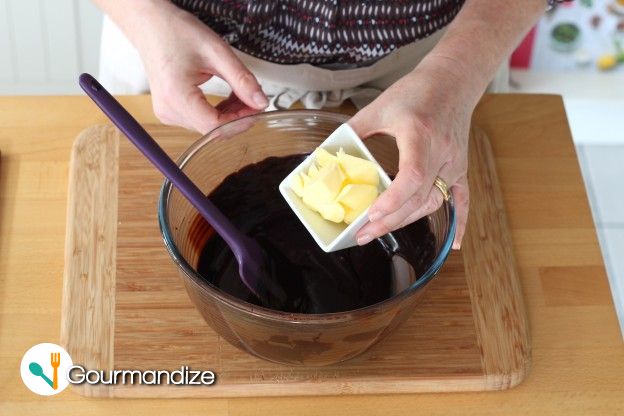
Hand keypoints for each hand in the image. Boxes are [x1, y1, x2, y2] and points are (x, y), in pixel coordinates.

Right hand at [130, 3, 267, 132]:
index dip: (240, 121)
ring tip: (242, 94)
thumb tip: (260, 102)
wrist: (150, 26)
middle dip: (239, 118)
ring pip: (209, 128)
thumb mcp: (217, 52)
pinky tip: (230, 99)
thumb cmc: (177, 33)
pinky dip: (220, 113)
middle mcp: (169, 110)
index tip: (257, 108)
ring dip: (231, 116)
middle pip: (213, 129)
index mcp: (176, 96)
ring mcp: (168, 114)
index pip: (215, 126)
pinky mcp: (171, 112)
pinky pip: (201, 121)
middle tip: (256, 99)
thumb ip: (242, 79)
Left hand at [348, 62, 476, 248]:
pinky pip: (462, 199)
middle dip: (390, 220)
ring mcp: (455, 162)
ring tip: (381, 231)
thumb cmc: (417, 90)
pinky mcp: (461, 167)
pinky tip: (455, 244)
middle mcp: (442, 152)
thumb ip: (354, 130)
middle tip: (363, 234)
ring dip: (408, 221)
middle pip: (419, 197)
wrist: (453, 79)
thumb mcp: (379, 107)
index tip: (372, 214)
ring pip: (434, 202)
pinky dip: (459, 222)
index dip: (392, 200)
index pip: (411, 176)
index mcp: (421, 135)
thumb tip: (328, 153)